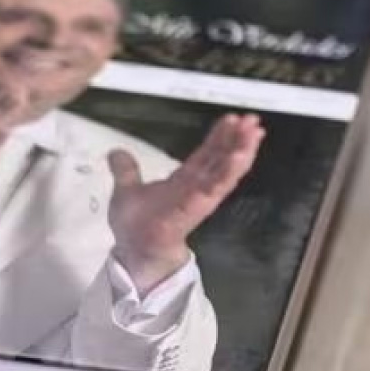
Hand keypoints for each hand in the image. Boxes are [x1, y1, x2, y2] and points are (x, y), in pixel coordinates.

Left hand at [108, 113, 264, 292]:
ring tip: (254, 134)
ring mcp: (200, 196)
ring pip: (226, 170)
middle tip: (253, 119)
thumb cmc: (134, 225)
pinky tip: (240, 156)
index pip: (206, 153)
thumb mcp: (127, 191)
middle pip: (222, 158)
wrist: (134, 251)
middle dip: (239, 139)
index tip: (233, 119)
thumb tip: (116, 152)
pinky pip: (217, 187)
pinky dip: (229, 171)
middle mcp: (197, 187)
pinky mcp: (198, 206)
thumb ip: (127, 171)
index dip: (220, 136)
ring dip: (241, 152)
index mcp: (184, 180)